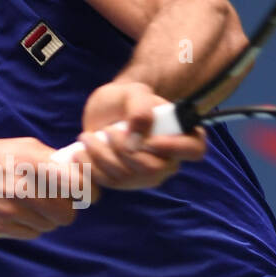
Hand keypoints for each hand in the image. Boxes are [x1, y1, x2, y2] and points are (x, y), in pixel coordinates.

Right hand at [0, 138, 98, 239]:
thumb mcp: (17, 146)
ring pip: (51, 226)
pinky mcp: (1, 228)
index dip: (88, 191)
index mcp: (31, 161)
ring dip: (48, 218)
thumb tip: (79, 170)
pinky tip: (19, 212)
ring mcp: (11, 211)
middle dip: (67, 208)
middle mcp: (22, 187)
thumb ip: (49, 158)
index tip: (87, 191)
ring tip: (33, 204)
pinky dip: (31, 226)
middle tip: (58, 200)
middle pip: (67, 213)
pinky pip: (32, 233)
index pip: (78, 185)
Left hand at [75, 81, 206, 189]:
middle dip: (124, 150)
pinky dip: (91, 167)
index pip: (194, 150)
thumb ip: (140, 107)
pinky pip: (109, 183)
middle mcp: (168, 160)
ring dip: (102, 156)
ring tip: (87, 137)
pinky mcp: (125, 183)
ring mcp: (147, 175)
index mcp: (181, 136)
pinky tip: (81, 152)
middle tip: (107, 131)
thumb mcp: (133, 93)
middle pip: (153, 169)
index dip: (175, 148)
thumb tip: (139, 137)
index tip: (150, 139)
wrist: (104, 112)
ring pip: (127, 177)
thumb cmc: (125, 99)